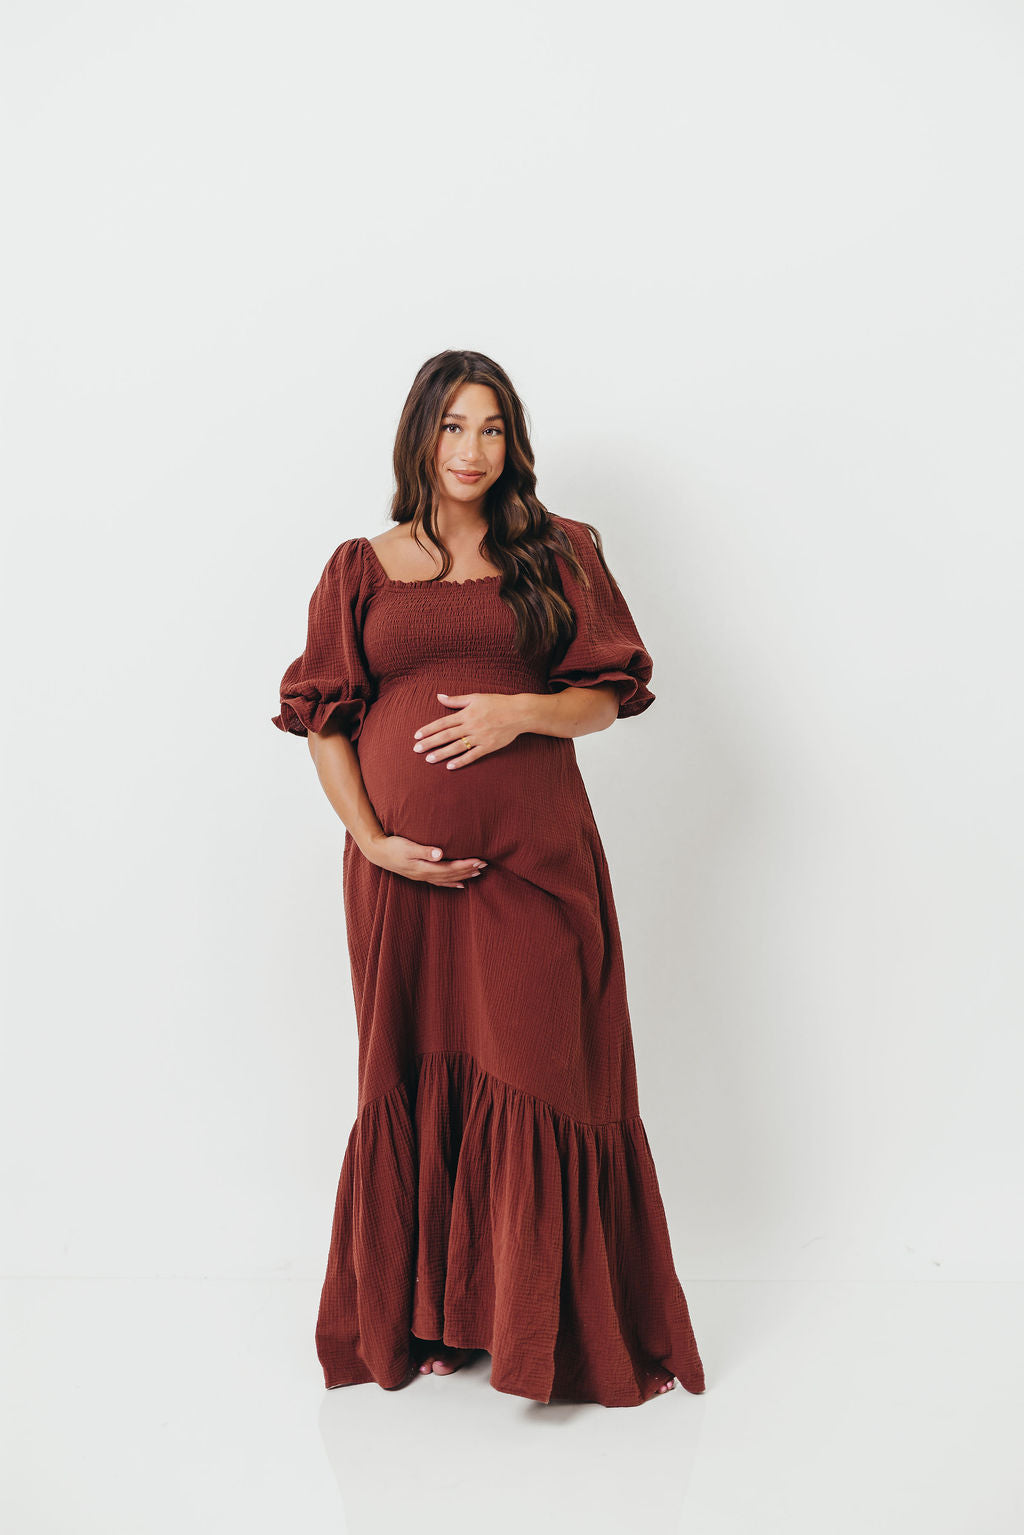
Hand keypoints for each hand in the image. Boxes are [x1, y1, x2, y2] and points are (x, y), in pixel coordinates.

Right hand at [363, 832, 487, 889]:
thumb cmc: (393, 846)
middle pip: (451, 874)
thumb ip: (424, 850)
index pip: (450, 868)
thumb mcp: (407, 846)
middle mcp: (425, 875)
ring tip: (478, 873)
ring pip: (447, 879)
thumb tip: (439, 853)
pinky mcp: (420, 874)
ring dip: (463, 876)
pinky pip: (439, 881)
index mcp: (424, 868)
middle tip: (485, 865)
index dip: (465, 865)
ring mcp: (422, 876)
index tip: (479, 861)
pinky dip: (451, 883)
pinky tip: (460, 884)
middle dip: (468, 870)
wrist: (378, 852)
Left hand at [412, 691, 526, 768]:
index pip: (442, 723)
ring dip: (441, 753)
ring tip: (429, 759)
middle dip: (430, 743)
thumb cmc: (497, 703)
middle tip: (416, 749)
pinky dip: (461, 761)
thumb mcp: (475, 697)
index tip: (417, 736)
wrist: (519, 713)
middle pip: (446, 736)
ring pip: (456, 747)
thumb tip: (438, 696)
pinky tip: (450, 766)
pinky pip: (472, 755)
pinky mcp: (488, 746)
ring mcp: (479, 737)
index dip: (428, 729)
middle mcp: (470, 726)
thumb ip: (456, 700)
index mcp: (466, 714)